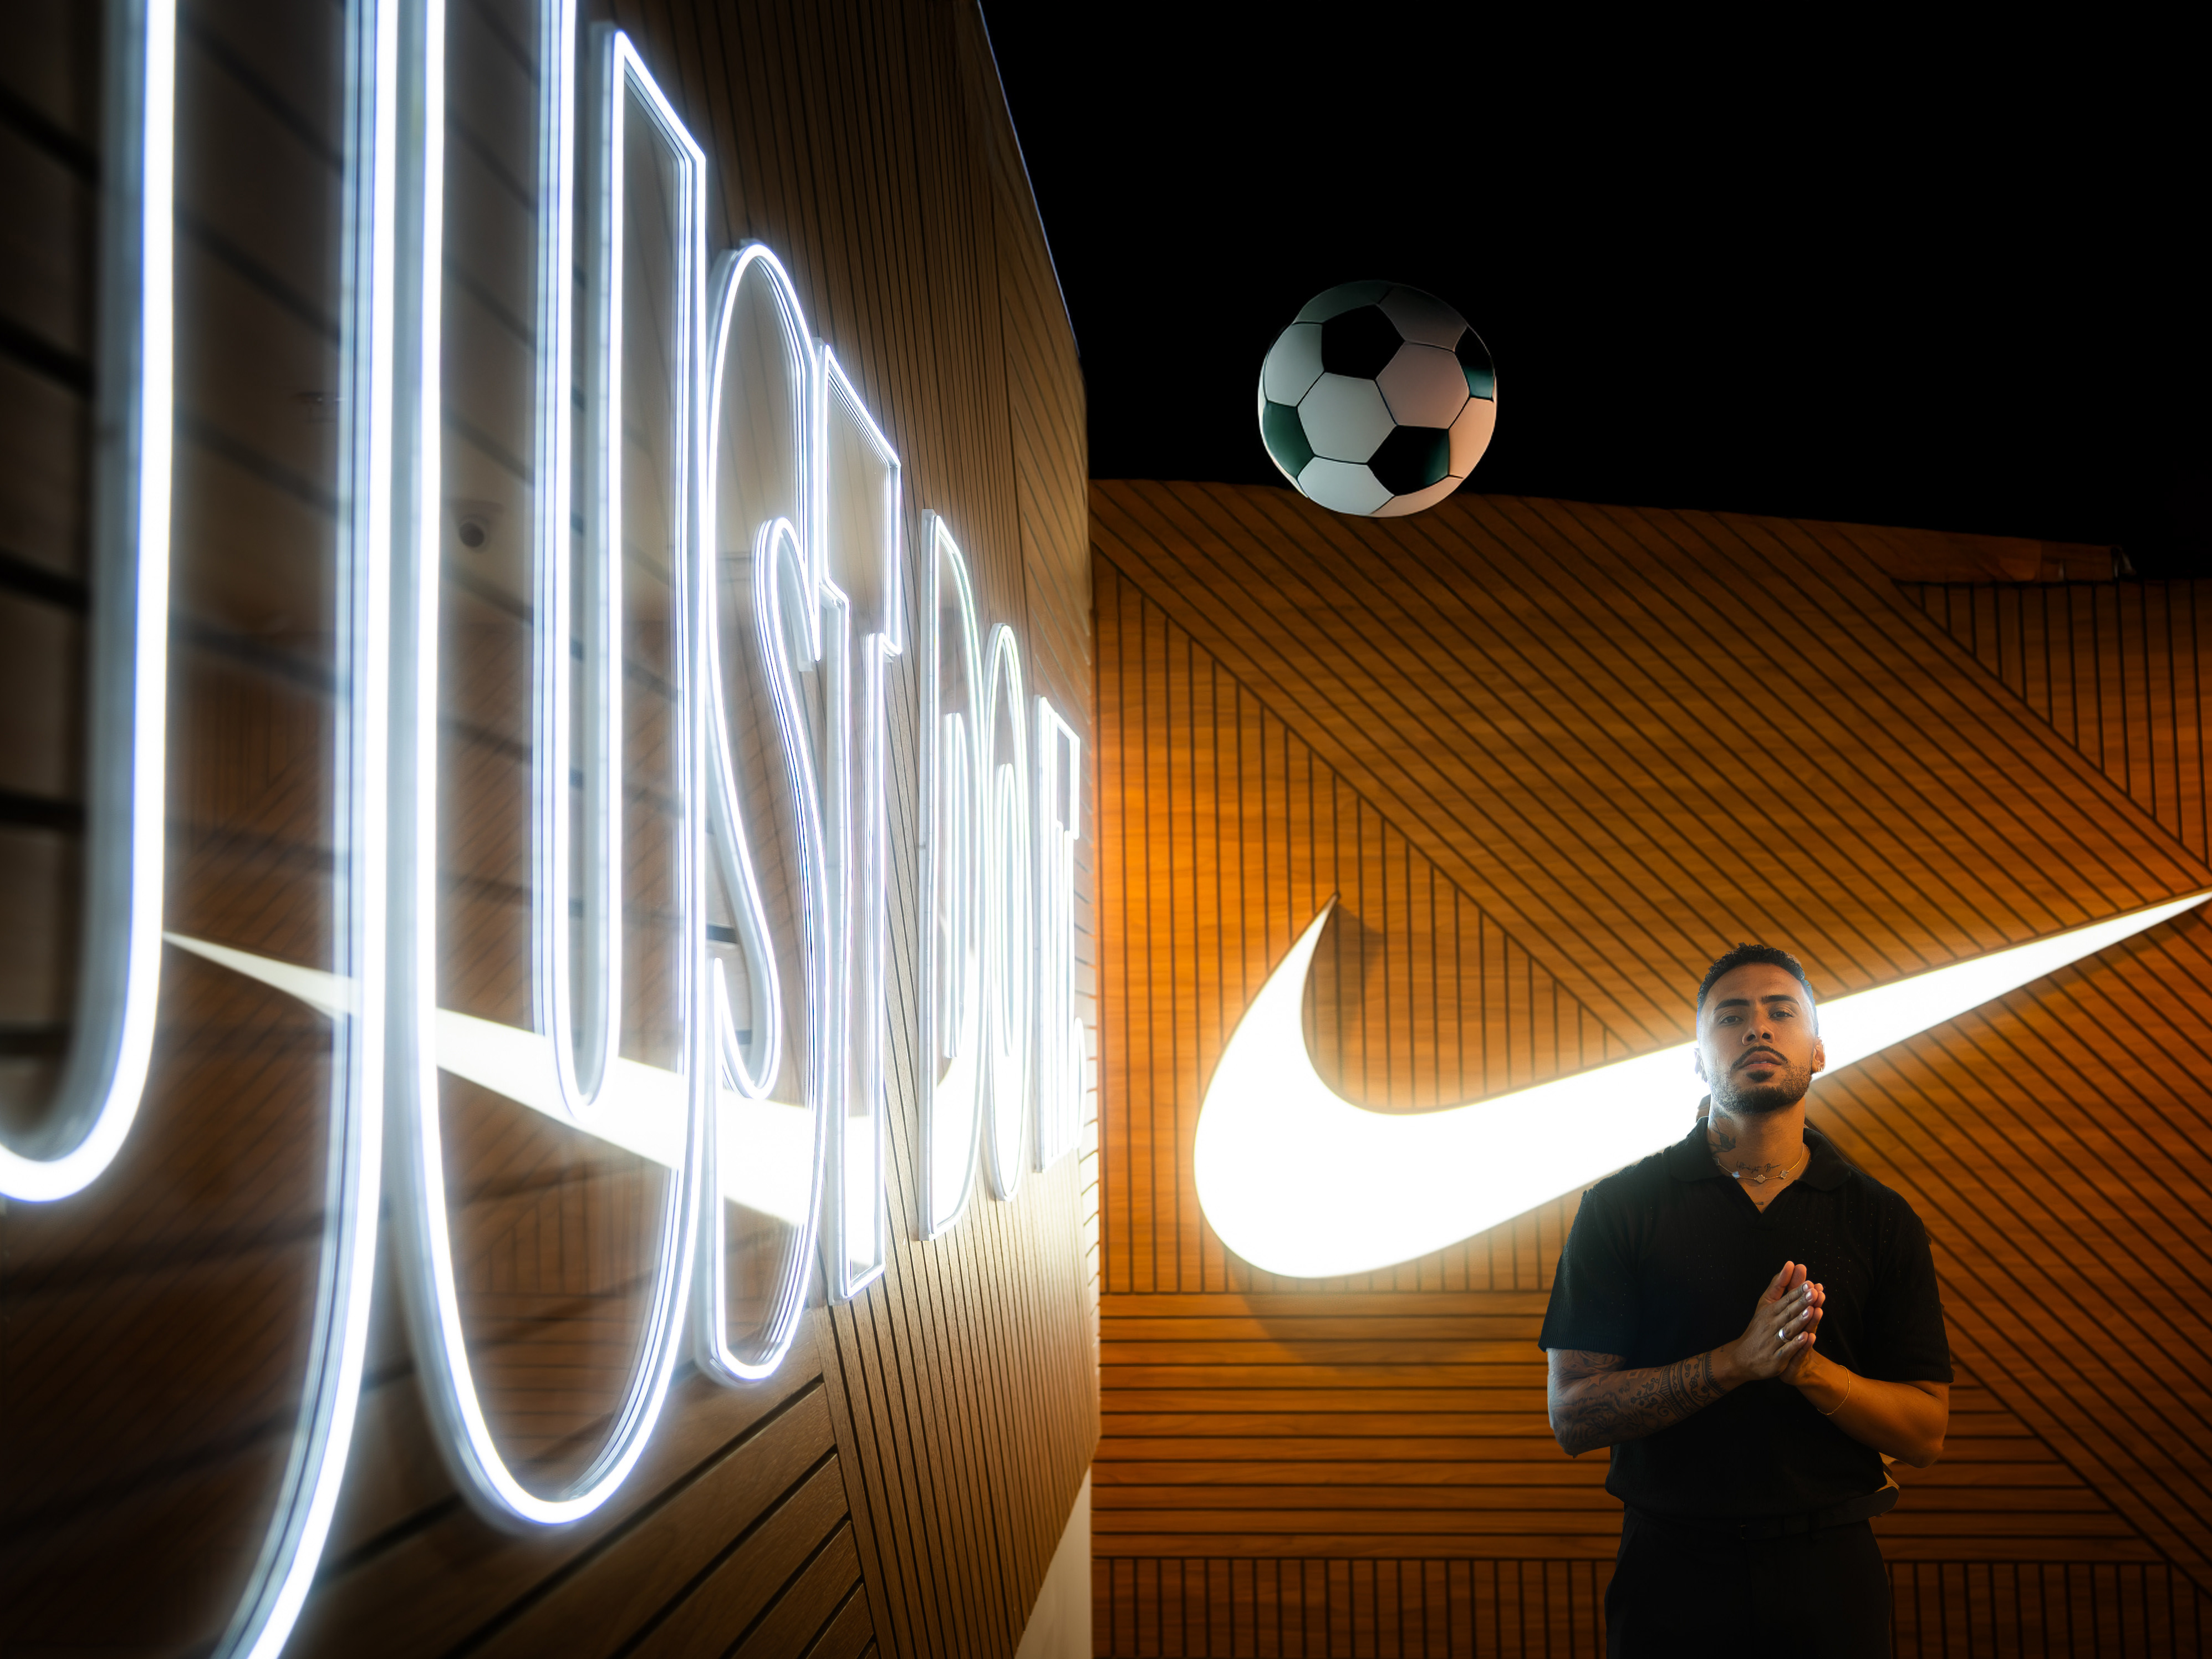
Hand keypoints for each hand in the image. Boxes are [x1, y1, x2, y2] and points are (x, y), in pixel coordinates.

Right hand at [1714, 1261, 1822, 1385]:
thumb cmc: (1758, 1329)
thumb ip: (1778, 1286)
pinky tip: (1806, 1338)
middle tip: (1813, 1292)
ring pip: (1789, 1330)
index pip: (1785, 1300)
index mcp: (1770, 1312)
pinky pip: (1787, 1350)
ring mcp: (1774, 1342)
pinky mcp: (1777, 1358)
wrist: (1741, 1358)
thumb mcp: (1765, 1305)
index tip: (1809, 1283)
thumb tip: (1789, 1265)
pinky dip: (1796, 1344)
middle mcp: (1771, 1325)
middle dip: (1801, 1303)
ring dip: (1800, 1321)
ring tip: (1811, 1311)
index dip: (1797, 1292)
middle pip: (1788, 1312)